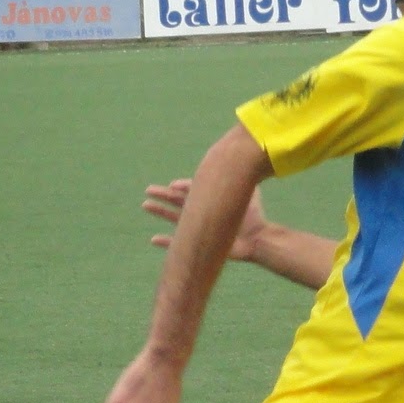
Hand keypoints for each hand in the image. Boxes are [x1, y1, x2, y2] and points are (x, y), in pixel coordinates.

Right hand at [143, 178, 268, 261]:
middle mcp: (203, 214)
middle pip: (179, 202)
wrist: (258, 239)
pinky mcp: (201, 244)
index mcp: (211, 202)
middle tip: (148, 190)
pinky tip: (152, 239)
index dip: (182, 188)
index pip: (192, 192)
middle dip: (163, 196)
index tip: (172, 185)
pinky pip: (179, 243)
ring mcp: (201, 229)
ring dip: (160, 212)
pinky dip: (167, 242)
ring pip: (175, 219)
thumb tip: (246, 158)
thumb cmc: (254, 217)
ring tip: (145, 205)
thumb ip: (246, 177)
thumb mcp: (249, 192)